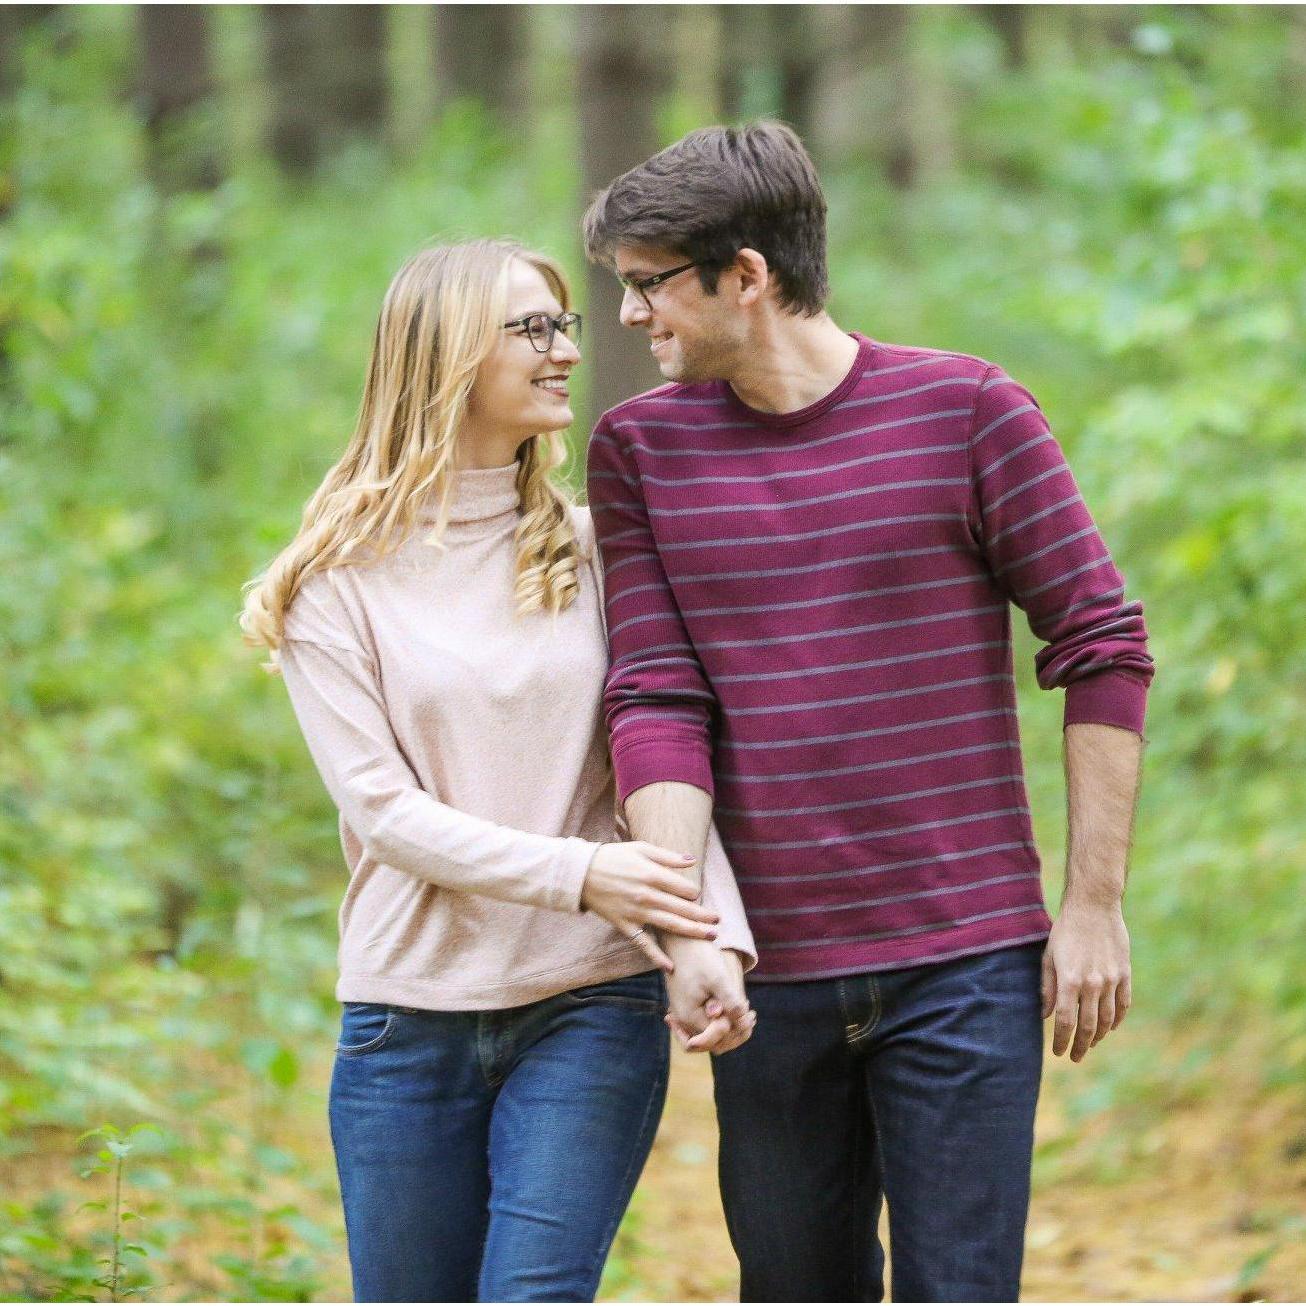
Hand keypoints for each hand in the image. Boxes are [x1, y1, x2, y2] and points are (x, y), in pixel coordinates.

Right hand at [581, 842, 719, 971]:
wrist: (581, 873)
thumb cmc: (613, 858)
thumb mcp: (641, 849)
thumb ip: (667, 856)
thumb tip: (692, 860)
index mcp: (652, 874)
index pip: (684, 888)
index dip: (694, 893)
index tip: (696, 895)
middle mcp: (647, 895)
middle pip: (682, 909)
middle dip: (703, 916)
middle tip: (718, 921)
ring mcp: (636, 913)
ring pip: (670, 925)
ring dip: (692, 932)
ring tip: (710, 937)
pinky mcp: (625, 925)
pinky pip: (643, 944)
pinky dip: (656, 956)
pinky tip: (671, 967)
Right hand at [663, 940, 754, 1054]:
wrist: (681, 938)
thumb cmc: (699, 956)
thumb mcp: (718, 978)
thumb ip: (731, 1003)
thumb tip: (742, 1025)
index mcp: (688, 1016)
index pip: (717, 1038)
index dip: (735, 1028)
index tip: (749, 1009)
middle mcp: (683, 1020)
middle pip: (713, 1043)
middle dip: (735, 1032)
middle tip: (752, 1014)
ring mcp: (683, 1015)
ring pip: (710, 1035)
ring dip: (729, 1028)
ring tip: (747, 1012)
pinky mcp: (687, 1007)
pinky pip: (704, 1025)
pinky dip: (719, 1022)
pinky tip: (733, 1011)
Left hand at [1042, 897, 1130, 1062]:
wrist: (1094, 907)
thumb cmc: (1065, 931)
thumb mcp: (1048, 957)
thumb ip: (1047, 988)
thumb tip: (1045, 1015)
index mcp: (1069, 980)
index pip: (1064, 1021)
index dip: (1060, 1040)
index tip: (1058, 1052)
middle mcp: (1092, 984)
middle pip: (1088, 1027)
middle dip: (1080, 1046)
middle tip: (1074, 1057)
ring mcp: (1111, 980)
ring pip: (1108, 1020)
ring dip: (1099, 1037)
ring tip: (1090, 1044)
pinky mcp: (1125, 974)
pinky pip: (1123, 1005)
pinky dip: (1118, 1020)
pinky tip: (1110, 1027)